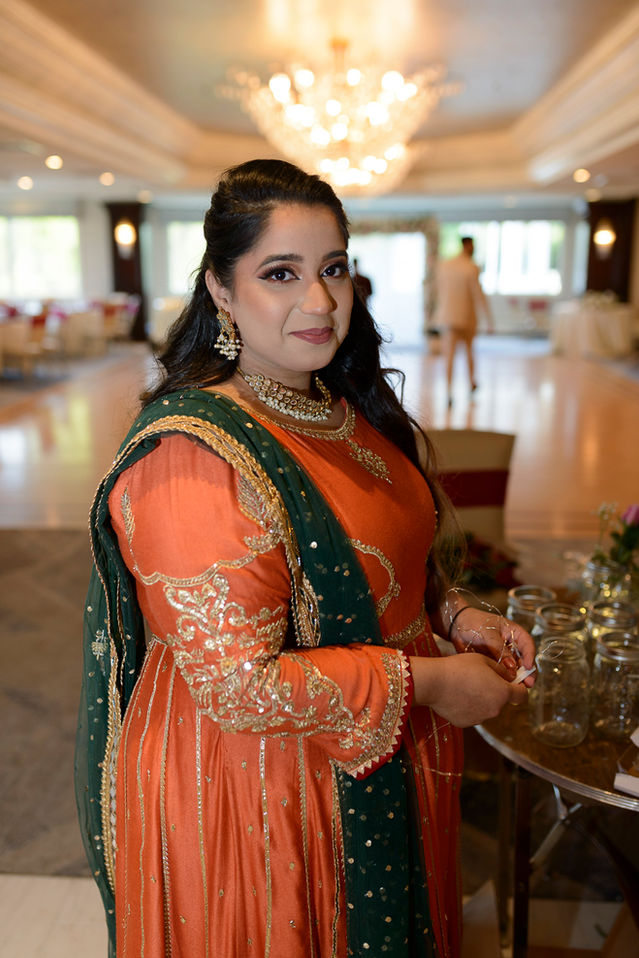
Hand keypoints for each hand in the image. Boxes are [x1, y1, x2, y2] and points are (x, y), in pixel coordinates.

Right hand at [409, 653, 528, 726]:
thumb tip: (509, 677)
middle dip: (495, 691)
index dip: (519, 687)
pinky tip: (457, 696)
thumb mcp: (484, 661)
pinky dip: (468, 707)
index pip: (522, 695)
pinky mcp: (466, 723)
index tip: (513, 682)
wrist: (434, 682)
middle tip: (480, 679)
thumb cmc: (459, 667)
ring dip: (481, 699)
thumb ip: (501, 671)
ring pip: (487, 708)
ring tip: (465, 686)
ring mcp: (480, 719)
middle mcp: (495, 710)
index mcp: (503, 693)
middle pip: (502, 701)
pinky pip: (472, 714)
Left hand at [449, 605, 535, 686]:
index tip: (528, 667)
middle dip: (528, 672)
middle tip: (528, 683)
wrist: (456, 626)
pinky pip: (503, 673)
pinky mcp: (495, 664)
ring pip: (515, 669)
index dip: (530, 656)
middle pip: (524, 660)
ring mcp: (504, 655)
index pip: (527, 644)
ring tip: (517, 688)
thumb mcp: (488, 633)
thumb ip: (500, 650)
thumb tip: (512, 667)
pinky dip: (505, 680)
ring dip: (518, 678)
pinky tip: (505, 686)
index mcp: (514, 633)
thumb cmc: (473, 622)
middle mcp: (512, 645)